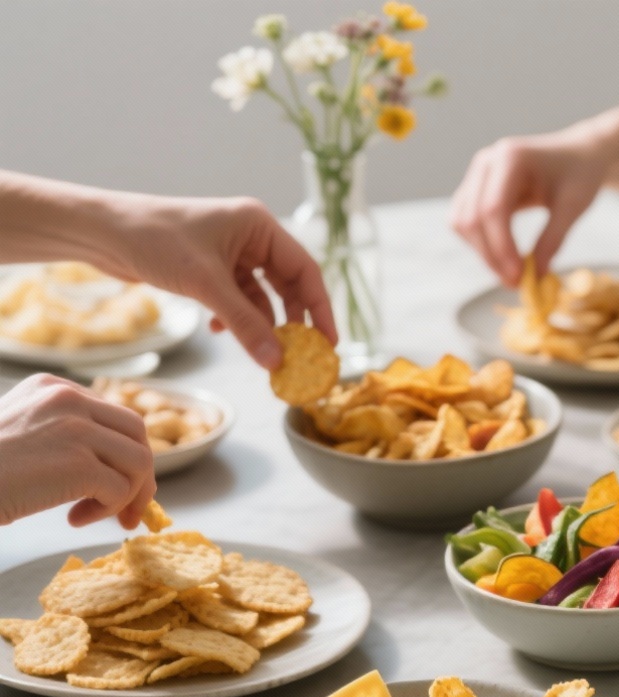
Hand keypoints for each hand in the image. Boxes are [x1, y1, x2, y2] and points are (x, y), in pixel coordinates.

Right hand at [0, 374, 155, 527]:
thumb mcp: (23, 431)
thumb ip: (64, 433)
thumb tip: (115, 467)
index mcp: (54, 388)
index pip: (116, 417)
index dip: (126, 454)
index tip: (118, 484)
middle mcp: (68, 400)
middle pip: (138, 435)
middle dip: (141, 476)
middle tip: (127, 510)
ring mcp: (76, 429)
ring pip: (139, 463)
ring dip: (126, 496)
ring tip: (90, 513)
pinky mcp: (79, 463)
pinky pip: (121, 490)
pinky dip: (106, 510)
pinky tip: (73, 519)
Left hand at [91, 194, 336, 369]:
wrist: (101, 231)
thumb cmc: (153, 240)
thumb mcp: (206, 285)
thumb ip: (245, 324)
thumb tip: (276, 361)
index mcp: (259, 225)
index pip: (306, 270)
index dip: (320, 309)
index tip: (328, 344)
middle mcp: (251, 236)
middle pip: (289, 286)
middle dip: (292, 322)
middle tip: (300, 356)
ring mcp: (232, 253)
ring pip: (262, 297)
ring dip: (260, 325)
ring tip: (260, 351)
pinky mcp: (212, 269)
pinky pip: (239, 301)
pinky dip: (235, 320)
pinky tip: (218, 330)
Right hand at [450, 133, 609, 285]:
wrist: (577, 155)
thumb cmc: (579, 175)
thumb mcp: (573, 207)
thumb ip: (552, 241)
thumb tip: (534, 278)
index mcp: (511, 157)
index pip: (493, 208)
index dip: (502, 247)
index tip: (519, 276)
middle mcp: (487, 162)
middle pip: (472, 218)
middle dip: (492, 256)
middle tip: (516, 284)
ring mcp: (477, 175)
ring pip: (462, 223)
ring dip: (483, 254)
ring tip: (512, 275)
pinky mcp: (475, 189)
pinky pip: (464, 222)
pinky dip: (480, 245)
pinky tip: (503, 258)